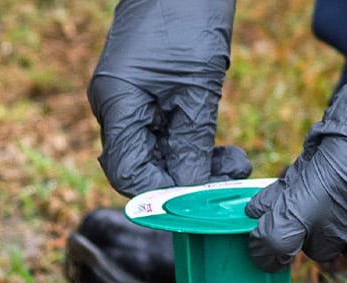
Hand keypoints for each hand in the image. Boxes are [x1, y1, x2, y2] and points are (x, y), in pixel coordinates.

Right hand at [89, 0, 251, 196]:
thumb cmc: (186, 17)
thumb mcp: (198, 86)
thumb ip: (191, 141)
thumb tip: (190, 188)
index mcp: (116, 104)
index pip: (128, 173)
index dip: (162, 194)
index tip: (201, 200)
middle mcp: (113, 106)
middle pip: (140, 165)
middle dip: (183, 179)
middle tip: (229, 177)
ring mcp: (126, 99)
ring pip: (154, 151)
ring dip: (191, 162)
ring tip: (233, 160)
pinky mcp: (142, 92)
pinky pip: (160, 131)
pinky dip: (187, 142)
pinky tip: (217, 146)